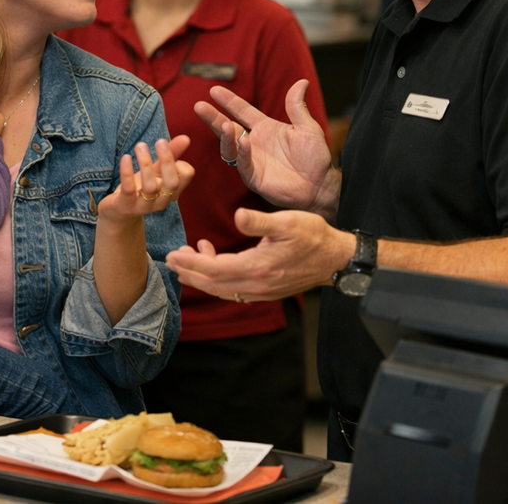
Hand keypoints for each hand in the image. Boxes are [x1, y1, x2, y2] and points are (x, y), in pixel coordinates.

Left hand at [98, 136, 194, 222]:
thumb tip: (186, 138)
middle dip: (167, 160)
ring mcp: (144, 206)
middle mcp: (162, 200)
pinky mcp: (125, 206)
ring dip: (146, 164)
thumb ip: (171, 155)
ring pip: (150, 187)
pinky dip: (127, 172)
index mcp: (172, 191)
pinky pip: (129, 189)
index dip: (179, 161)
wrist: (119, 212)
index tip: (166, 149)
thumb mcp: (156, 171)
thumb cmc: (141, 187)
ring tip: (140, 146)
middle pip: (172, 182)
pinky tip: (126, 158)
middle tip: (160, 141)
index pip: (186, 175)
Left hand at [166, 208, 355, 300]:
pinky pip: (234, 290)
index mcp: (258, 266)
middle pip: (213, 284)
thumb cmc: (314, 236)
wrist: (336, 260)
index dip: (192, 263)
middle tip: (170, 260)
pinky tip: (214, 262)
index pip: (215, 268)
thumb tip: (238, 217)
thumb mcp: (288, 222)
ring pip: (222, 290)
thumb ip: (261, 221)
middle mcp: (257, 284)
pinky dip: (218, 281)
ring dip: (201, 278)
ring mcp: (262, 291)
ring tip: (184, 263)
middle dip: (189, 272)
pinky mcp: (266, 291)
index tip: (173, 254)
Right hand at [194, 79, 339, 218]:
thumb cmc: (316, 157)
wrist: (321, 185)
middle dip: (213, 117)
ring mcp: (252, 160)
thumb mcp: (308, 127)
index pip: (242, 111)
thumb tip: (301, 82)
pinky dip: (241, 153)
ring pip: (230, 146)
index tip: (214, 90)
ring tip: (224, 124)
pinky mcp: (254, 176)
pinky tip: (244, 142)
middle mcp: (254, 142)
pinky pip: (242, 163)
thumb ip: (297, 107)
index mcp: (265, 128)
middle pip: (228, 127)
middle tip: (199, 106)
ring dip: (225, 136)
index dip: (228, 101)